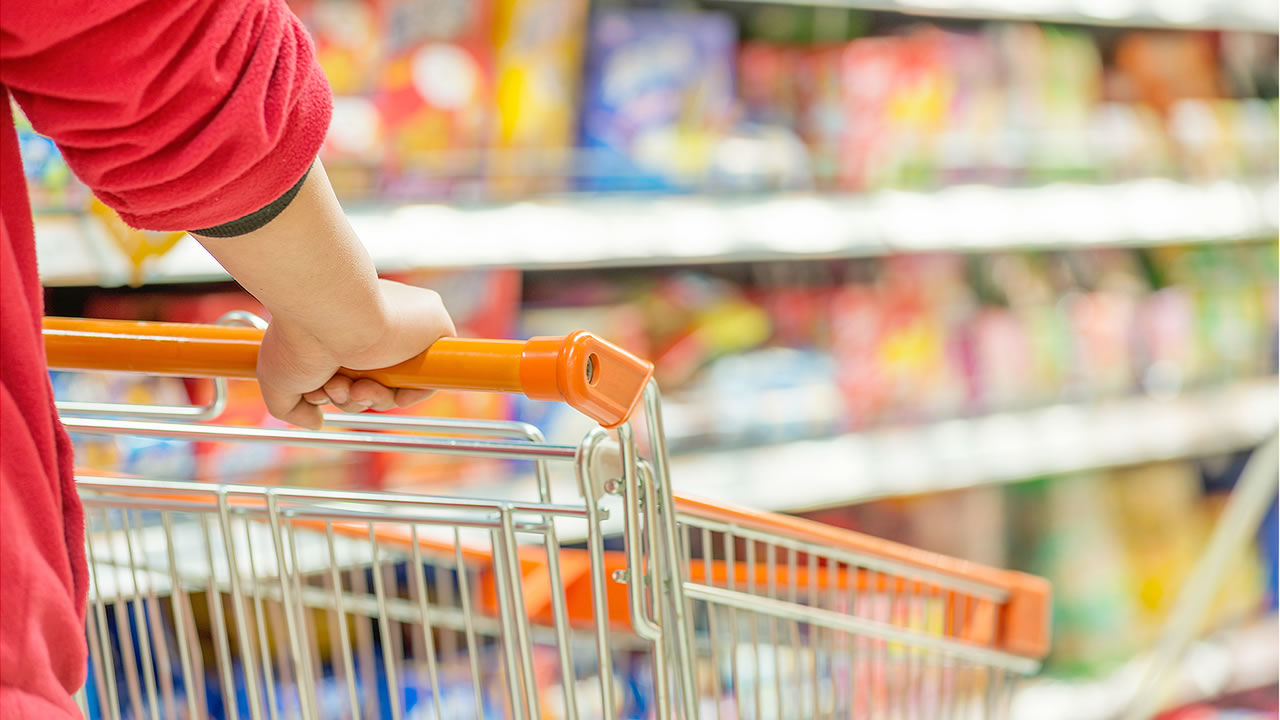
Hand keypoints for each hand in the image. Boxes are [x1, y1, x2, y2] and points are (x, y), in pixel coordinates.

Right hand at [256, 279, 455, 428]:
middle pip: (372, 385)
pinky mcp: (433, 327)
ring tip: (348, 383)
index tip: (318, 391)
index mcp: (343, 329)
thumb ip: (292, 408)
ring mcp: (404, 329)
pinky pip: (429, 378)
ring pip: (396, 387)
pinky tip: (383, 389)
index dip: (336, 393)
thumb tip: (317, 421)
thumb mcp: (278, 379)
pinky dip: (409, 394)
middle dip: (350, 398)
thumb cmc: (298, 338)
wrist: (330, 311)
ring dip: (370, 398)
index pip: (350, 374)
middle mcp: (374, 327)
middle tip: (333, 387)